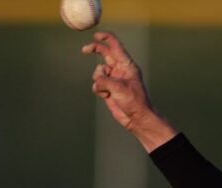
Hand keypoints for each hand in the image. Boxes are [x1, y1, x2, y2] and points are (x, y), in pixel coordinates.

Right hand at [81, 32, 176, 150]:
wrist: (136, 118)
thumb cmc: (134, 101)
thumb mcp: (119, 88)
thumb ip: (105, 80)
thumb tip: (96, 80)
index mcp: (127, 64)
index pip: (116, 46)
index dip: (106, 38)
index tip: (96, 36)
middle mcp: (119, 69)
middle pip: (104, 53)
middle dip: (94, 50)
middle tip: (84, 50)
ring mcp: (113, 79)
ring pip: (98, 72)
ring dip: (98, 80)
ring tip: (107, 90)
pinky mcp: (108, 89)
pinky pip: (97, 84)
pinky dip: (98, 89)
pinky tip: (106, 96)